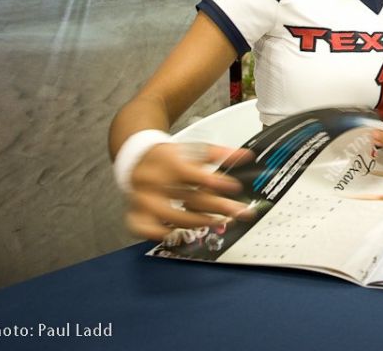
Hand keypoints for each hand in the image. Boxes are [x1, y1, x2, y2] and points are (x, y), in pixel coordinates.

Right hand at [124, 142, 253, 240]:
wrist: (136, 158)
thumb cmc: (168, 157)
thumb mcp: (193, 149)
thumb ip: (218, 153)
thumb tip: (245, 156)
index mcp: (169, 162)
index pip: (195, 175)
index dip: (217, 182)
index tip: (235, 187)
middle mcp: (155, 181)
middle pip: (189, 198)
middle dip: (218, 207)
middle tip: (239, 212)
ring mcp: (144, 199)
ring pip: (172, 216)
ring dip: (198, 222)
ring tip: (217, 222)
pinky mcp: (137, 212)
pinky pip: (146, 229)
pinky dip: (161, 234)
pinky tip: (177, 233)